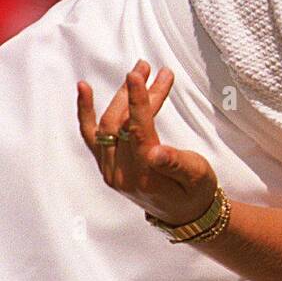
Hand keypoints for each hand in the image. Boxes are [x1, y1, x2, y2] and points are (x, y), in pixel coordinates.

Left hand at [77, 60, 218, 226]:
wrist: (184, 213)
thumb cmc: (195, 191)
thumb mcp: (197, 176)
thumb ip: (177, 164)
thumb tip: (157, 153)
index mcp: (146, 176)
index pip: (137, 131)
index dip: (138, 101)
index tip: (138, 75)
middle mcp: (121, 174)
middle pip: (122, 124)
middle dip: (133, 93)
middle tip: (147, 67)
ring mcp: (110, 170)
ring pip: (108, 125)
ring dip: (119, 97)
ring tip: (136, 72)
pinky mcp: (106, 165)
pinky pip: (92, 135)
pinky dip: (86, 112)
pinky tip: (84, 89)